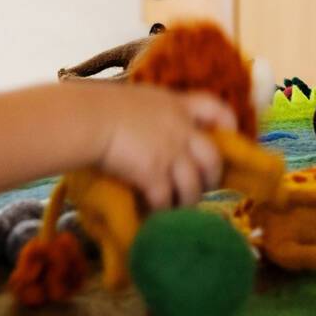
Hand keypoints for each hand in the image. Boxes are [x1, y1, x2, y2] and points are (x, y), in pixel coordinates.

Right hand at [96, 88, 235, 209]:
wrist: (87, 119)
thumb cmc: (99, 106)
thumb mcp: (134, 101)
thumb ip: (150, 114)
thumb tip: (146, 130)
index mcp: (176, 105)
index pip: (214, 107)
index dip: (227, 122)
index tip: (229, 135)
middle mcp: (180, 129)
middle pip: (212, 157)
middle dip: (211, 177)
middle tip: (202, 187)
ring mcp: (170, 152)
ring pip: (193, 185)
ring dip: (188, 201)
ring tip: (178, 209)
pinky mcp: (154, 174)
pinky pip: (166, 199)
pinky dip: (162, 210)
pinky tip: (154, 214)